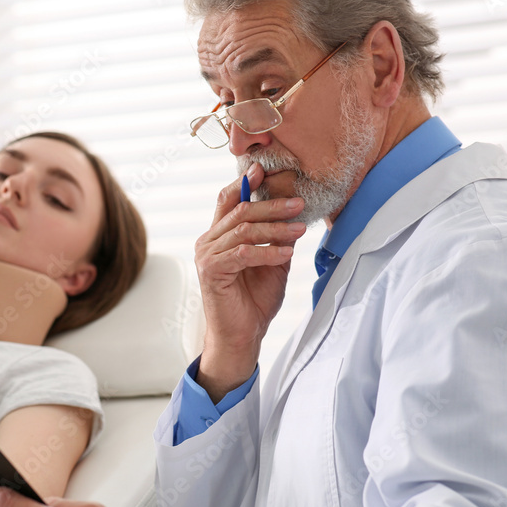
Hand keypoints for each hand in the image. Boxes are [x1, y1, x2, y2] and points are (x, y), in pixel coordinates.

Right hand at [194, 163, 305, 396]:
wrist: (242, 335)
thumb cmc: (254, 300)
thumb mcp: (272, 261)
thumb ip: (276, 237)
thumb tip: (294, 212)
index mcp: (219, 235)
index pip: (228, 199)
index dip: (246, 182)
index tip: (267, 170)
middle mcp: (208, 241)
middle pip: (240, 210)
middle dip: (272, 204)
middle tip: (299, 203)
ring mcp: (207, 255)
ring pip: (243, 229)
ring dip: (275, 227)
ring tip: (300, 228)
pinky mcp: (212, 271)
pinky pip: (243, 253)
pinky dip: (267, 251)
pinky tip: (286, 252)